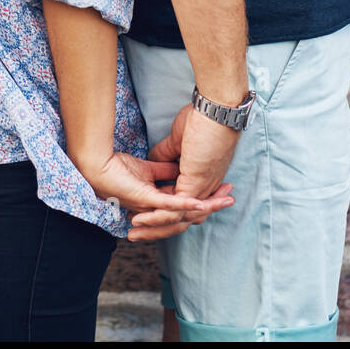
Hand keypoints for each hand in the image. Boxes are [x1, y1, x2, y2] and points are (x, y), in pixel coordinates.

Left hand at [74, 149, 233, 240]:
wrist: (98, 163)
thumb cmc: (118, 165)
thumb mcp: (149, 167)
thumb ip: (165, 170)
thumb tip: (177, 169)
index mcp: (158, 199)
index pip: (186, 202)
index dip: (206, 198)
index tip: (223, 189)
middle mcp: (157, 208)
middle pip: (190, 211)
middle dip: (213, 204)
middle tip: (231, 198)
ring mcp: (152, 206)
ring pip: (183, 211)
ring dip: (206, 206)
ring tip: (224, 201)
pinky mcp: (146, 199)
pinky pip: (169, 204)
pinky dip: (186, 203)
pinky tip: (201, 202)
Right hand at [123, 102, 242, 241]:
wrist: (216, 113)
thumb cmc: (203, 122)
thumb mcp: (178, 141)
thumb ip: (168, 155)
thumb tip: (159, 161)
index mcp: (197, 181)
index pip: (177, 205)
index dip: (159, 213)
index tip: (138, 217)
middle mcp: (200, 190)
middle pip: (176, 219)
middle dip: (153, 229)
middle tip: (133, 235)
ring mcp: (198, 190)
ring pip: (175, 218)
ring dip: (152, 227)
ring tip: (133, 233)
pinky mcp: (195, 188)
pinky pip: (175, 208)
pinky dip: (158, 216)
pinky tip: (142, 220)